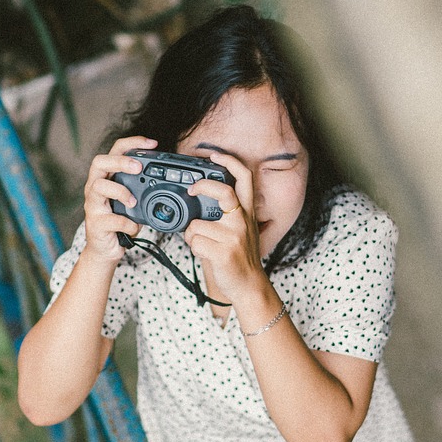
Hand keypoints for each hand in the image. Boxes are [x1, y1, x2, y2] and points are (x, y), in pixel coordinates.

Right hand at [82, 136, 156, 262]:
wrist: (104, 250)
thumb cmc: (118, 222)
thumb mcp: (131, 202)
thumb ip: (141, 189)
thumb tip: (167, 182)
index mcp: (106, 178)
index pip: (114, 151)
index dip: (132, 143)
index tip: (152, 144)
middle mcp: (95, 188)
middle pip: (100, 162)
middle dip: (120, 161)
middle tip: (138, 168)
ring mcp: (92, 205)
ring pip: (99, 186)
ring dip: (121, 191)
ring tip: (133, 202)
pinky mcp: (95, 223)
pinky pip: (111, 219)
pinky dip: (127, 222)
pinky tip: (134, 226)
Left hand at [183, 151, 264, 301]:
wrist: (250, 285)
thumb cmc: (240, 257)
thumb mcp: (240, 229)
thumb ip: (226, 213)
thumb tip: (197, 200)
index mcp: (246, 211)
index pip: (244, 178)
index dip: (229, 162)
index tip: (214, 155)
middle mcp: (242, 220)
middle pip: (223, 191)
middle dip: (202, 186)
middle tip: (191, 190)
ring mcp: (234, 236)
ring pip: (197, 224)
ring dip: (191, 234)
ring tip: (200, 242)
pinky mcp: (224, 252)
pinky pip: (195, 242)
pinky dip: (192, 247)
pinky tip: (202, 252)